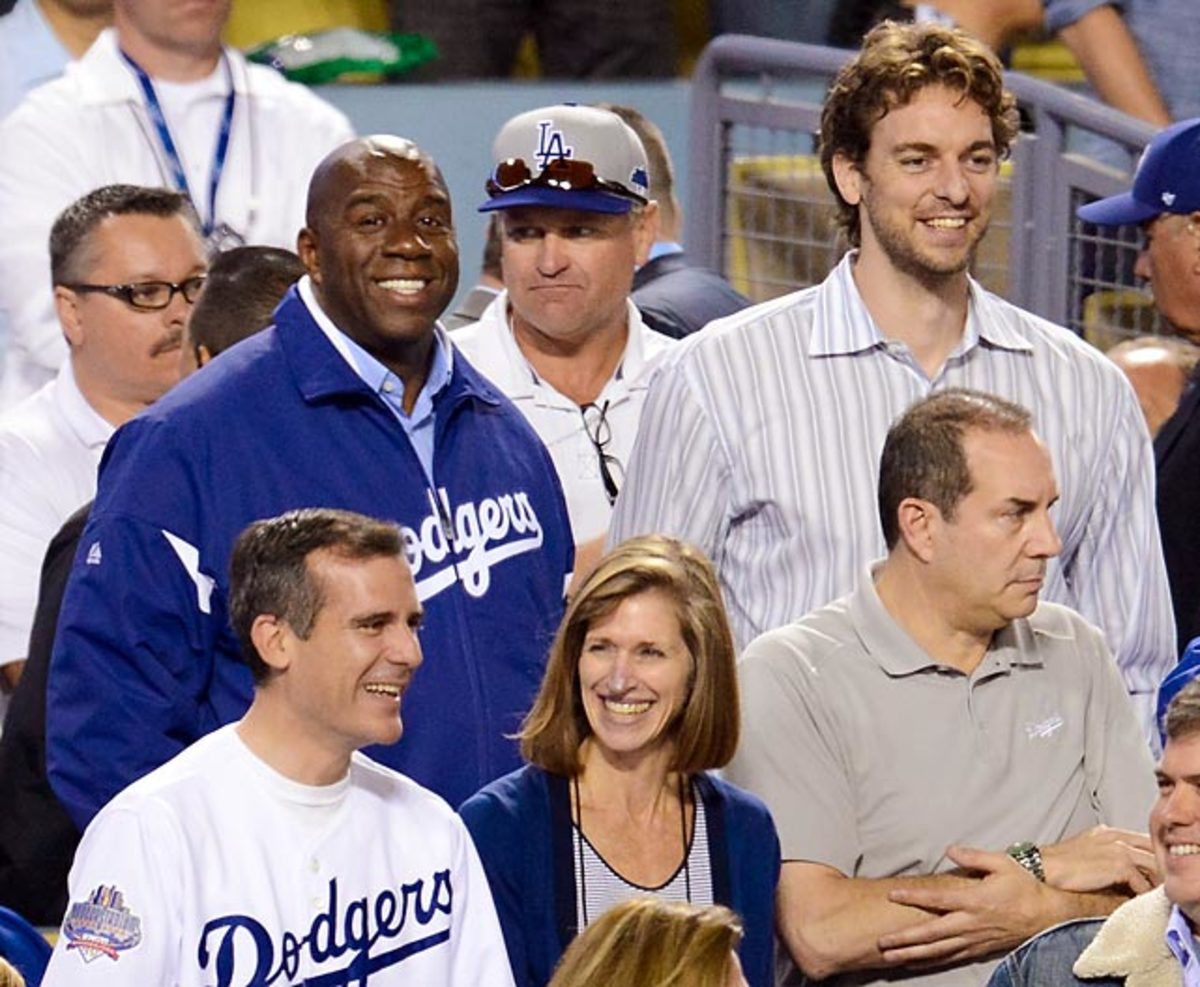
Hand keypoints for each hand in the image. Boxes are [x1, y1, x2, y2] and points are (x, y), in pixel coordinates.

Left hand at [876, 846, 1048, 967]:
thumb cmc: (1024, 885)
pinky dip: (932, 962)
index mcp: (973, 900)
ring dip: (913, 955)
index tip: (892, 895)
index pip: (937, 900)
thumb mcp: (1001, 863)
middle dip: (904, 939)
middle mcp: (971, 923)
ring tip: (890, 958)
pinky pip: (952, 958)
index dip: (913, 897)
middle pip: (931, 934)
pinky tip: (915, 963)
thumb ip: (973, 856)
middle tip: (881, 943)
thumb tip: (949, 850)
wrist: (1049, 914)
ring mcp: (975, 939)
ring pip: (938, 951)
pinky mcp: (980, 949)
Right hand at [1041, 825, 1158, 893]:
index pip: (1143, 842)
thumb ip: (1109, 858)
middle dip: (1158, 870)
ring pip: (1154, 866)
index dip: (1152, 860)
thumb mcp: (1087, 855)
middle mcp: (1116, 836)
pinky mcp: (1119, 864)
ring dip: (1156, 884)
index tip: (1153, 877)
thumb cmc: (1059, 867)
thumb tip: (1128, 878)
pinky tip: (1139, 903)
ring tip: (1152, 898)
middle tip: (1156, 889)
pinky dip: (1145, 894)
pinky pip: (1144, 883)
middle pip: (1154, 851)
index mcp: (1108, 832)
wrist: (1041, 869)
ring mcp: (1119, 848)